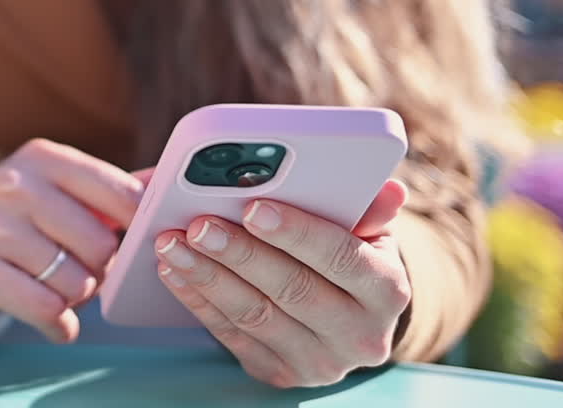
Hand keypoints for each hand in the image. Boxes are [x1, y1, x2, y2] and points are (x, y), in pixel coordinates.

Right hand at [0, 139, 144, 342]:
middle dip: (101, 270)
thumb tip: (169, 177)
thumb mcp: (63, 193)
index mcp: (44, 157)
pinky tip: (54, 319)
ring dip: (77, 298)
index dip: (137, 227)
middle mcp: (13, 184)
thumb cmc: (24, 223)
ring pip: (76, 283)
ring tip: (58, 287)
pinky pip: (46, 310)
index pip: (122, 194)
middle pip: (101, 246)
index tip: (130, 240)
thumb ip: (116, 188)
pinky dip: (59, 325)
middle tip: (82, 269)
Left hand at [154, 180, 410, 387]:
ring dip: (207, 276)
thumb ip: (367, 209)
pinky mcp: (279, 373)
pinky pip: (231, 335)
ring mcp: (319, 362)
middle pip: (292, 289)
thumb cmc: (350, 256)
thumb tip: (389, 189)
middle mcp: (360, 335)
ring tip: (172, 243)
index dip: (296, 232)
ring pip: (255, 314)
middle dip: (239, 253)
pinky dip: (197, 301)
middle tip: (199, 224)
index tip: (254, 207)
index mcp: (388, 290)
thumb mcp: (367, 231)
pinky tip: (174, 271)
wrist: (347, 318)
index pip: (342, 258)